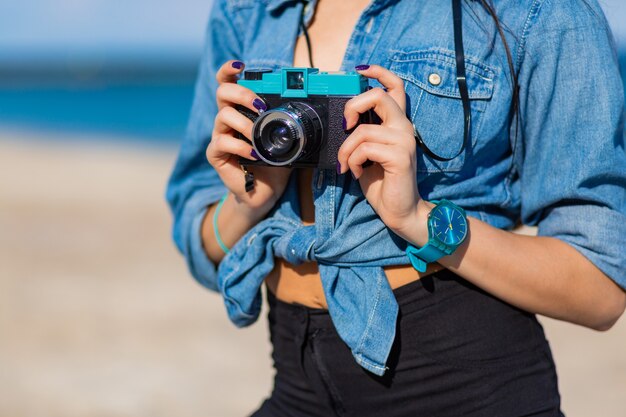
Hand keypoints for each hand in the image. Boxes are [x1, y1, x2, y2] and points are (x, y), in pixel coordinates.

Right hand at [206, 60, 291, 220]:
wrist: (266, 191)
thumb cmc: (276, 162)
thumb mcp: (287, 138)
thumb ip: (290, 122)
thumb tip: (310, 108)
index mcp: (242, 109)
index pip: (229, 83)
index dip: (229, 70)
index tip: (239, 65)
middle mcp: (228, 119)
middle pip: (222, 92)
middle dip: (242, 94)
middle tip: (260, 106)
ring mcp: (220, 135)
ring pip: (223, 116)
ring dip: (244, 123)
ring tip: (258, 136)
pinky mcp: (216, 154)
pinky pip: (222, 143)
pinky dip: (240, 147)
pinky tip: (254, 154)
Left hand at [337, 64, 429, 243]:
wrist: (399, 211)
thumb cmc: (383, 183)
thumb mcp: (368, 153)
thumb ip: (362, 134)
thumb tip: (343, 121)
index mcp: (397, 124)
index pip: (396, 87)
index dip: (379, 72)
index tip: (361, 70)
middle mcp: (404, 127)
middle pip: (378, 96)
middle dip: (353, 106)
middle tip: (345, 125)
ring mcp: (404, 141)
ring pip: (363, 130)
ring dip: (346, 150)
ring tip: (347, 165)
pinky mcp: (400, 156)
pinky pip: (364, 148)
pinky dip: (353, 161)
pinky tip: (356, 172)